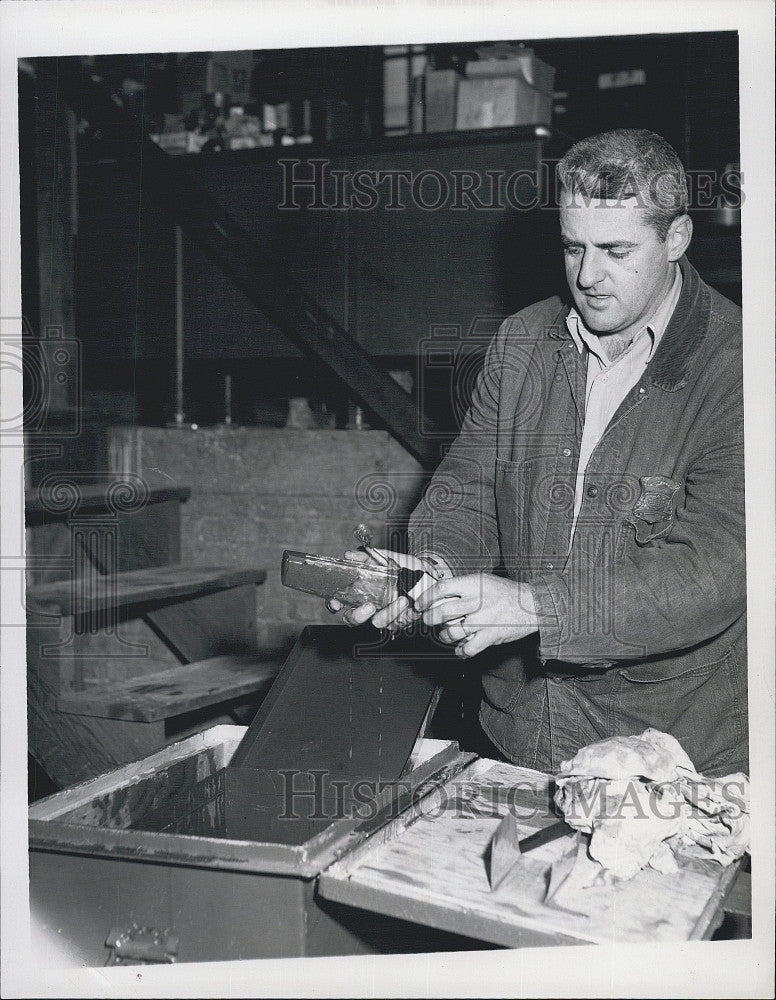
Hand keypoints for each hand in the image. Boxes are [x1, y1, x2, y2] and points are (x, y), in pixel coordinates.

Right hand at [326, 549, 431, 631]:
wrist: (430, 574)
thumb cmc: (406, 566)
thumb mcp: (388, 557)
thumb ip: (368, 557)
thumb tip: (350, 555)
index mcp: (361, 591)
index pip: (339, 601)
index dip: (334, 604)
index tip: (336, 602)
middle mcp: (369, 606)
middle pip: (353, 619)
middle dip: (358, 616)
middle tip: (368, 606)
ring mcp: (384, 615)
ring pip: (379, 623)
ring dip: (389, 613)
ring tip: (401, 599)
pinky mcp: (400, 621)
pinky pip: (399, 623)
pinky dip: (405, 614)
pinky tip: (410, 604)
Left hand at [414, 573, 539, 657]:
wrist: (533, 605)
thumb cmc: (505, 592)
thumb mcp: (483, 580)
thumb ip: (462, 587)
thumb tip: (437, 595)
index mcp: (473, 584)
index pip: (441, 588)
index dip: (426, 598)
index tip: (420, 605)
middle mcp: (477, 601)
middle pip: (442, 612)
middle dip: (430, 619)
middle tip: (429, 620)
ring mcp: (484, 620)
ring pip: (452, 632)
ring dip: (445, 635)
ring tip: (447, 634)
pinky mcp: (491, 636)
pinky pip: (468, 649)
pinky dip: (460, 651)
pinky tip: (460, 648)